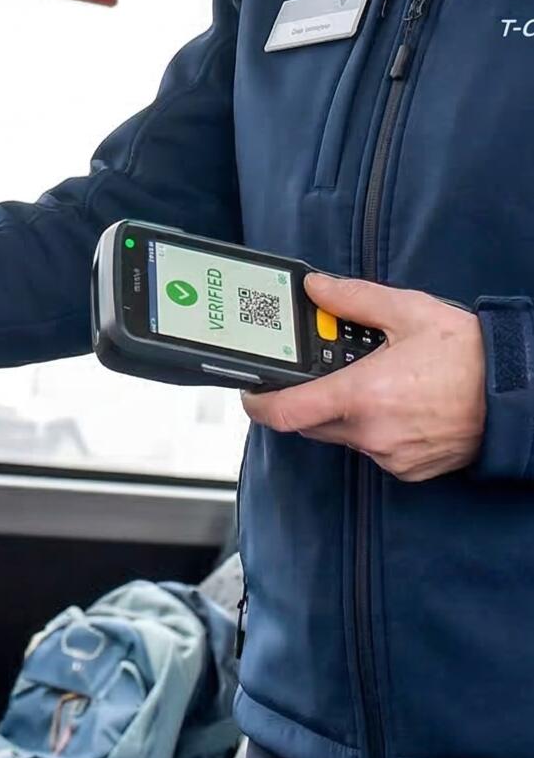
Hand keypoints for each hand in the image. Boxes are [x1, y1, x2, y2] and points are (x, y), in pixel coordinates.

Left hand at [241, 275, 484, 481]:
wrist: (520, 395)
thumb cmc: (470, 356)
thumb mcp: (410, 313)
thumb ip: (354, 299)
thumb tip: (316, 288)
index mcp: (361, 396)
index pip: (284, 412)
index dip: (258, 403)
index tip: (251, 391)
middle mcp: (369, 433)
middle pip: (309, 421)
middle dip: (308, 397)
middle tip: (326, 372)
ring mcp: (389, 456)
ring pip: (341, 436)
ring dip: (343, 412)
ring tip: (377, 383)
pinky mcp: (408, 470)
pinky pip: (373, 450)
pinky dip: (374, 429)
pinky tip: (400, 405)